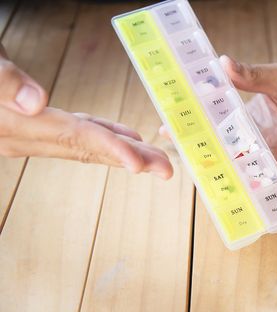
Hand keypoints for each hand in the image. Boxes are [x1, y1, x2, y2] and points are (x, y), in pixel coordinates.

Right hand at [0, 44, 172, 178]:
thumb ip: (1, 83)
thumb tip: (35, 102)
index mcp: (16, 126)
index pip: (74, 140)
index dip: (111, 151)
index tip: (142, 164)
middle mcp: (25, 137)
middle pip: (88, 150)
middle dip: (131, 161)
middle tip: (167, 170)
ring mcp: (27, 135)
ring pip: (83, 146)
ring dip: (121, 152)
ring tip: (153, 159)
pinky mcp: (29, 126)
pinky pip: (71, 135)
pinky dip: (99, 136)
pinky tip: (119, 136)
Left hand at [160, 55, 276, 167]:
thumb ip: (253, 75)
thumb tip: (223, 64)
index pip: (257, 166)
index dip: (237, 172)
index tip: (215, 170)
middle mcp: (264, 151)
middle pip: (235, 164)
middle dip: (209, 159)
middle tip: (181, 150)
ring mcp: (251, 146)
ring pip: (224, 153)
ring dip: (200, 146)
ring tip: (171, 136)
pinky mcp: (242, 138)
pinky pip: (222, 140)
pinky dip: (205, 134)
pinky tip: (182, 125)